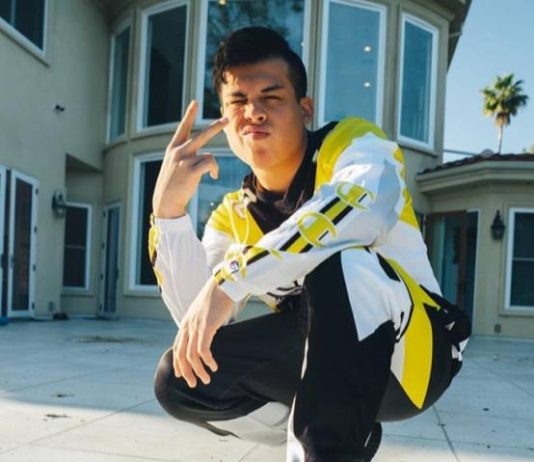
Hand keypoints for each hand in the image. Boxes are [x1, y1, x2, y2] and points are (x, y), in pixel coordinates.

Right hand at [152, 100, 228, 217]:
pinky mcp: (191, 171)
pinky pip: (211, 165)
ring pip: (210, 155)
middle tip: (227, 119)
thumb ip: (187, 156)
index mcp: (173, 148)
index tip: (195, 102)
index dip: (189, 115)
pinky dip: (215, 170)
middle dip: (216, 127)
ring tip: (213, 173)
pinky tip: (213, 177)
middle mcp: (178, 152)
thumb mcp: (175, 166)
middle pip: (201, 135)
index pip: (183, 128)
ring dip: (214, 165)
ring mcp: (185, 161)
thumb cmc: (172, 185)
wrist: (165, 201)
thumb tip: (207, 155)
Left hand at [172, 277, 234, 387]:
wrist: (224, 284)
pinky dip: (207, 361)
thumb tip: (206, 333)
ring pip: (191, 356)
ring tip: (206, 379)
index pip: (177, 348)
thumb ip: (201, 324)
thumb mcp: (204, 312)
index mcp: (185, 323)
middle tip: (194, 384)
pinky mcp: (206, 327)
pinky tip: (214, 366)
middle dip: (186, 372)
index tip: (182, 376)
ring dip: (198, 370)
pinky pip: (203, 350)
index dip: (178, 364)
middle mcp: (187, 326)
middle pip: (181, 355)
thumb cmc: (217, 297)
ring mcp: (195, 326)